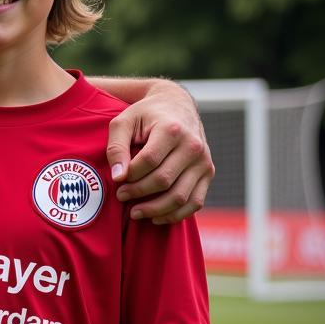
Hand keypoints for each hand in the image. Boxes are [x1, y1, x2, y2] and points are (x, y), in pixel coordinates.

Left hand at [106, 81, 213, 223]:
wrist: (176, 106)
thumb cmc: (145, 115)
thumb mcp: (124, 122)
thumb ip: (116, 147)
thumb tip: (118, 177)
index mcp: (171, 129)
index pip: (149, 160)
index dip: (130, 175)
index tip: (117, 182)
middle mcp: (192, 146)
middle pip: (163, 180)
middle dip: (138, 193)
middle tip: (121, 196)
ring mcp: (203, 161)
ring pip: (180, 196)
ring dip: (155, 209)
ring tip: (134, 212)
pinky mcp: (208, 173)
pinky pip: (195, 202)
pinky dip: (175, 215)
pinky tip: (155, 217)